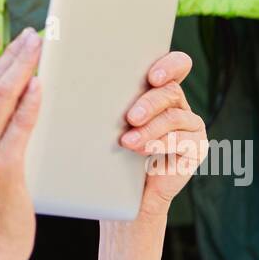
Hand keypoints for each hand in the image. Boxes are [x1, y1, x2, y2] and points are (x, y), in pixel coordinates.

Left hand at [117, 51, 206, 220]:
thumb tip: (63, 76)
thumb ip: (103, 96)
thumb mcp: (107, 121)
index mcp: (159, 90)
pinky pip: (181, 140)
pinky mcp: (195, 147)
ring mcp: (190, 125)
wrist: (124, 194)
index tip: (152, 75)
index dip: (169, 65)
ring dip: (150, 128)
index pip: (177, 65)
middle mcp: (178, 104)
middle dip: (149, 101)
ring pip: (174, 116)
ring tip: (127, 141)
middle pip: (172, 90)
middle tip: (130, 117)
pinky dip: (159, 143)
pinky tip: (141, 150)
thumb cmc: (110, 151)